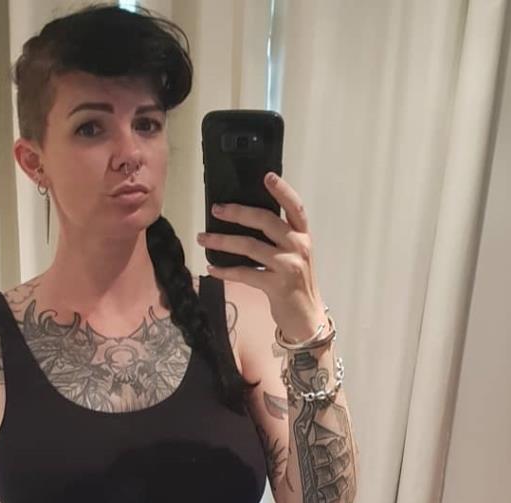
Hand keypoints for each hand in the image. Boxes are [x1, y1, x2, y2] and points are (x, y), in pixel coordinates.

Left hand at [196, 170, 326, 341]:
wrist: (307, 318)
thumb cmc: (296, 285)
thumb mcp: (296, 256)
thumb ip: (280, 239)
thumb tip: (247, 221)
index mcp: (303, 236)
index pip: (295, 207)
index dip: (282, 190)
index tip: (266, 176)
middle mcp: (298, 247)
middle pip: (265, 220)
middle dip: (237, 212)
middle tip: (217, 209)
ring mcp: (288, 266)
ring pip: (249, 246)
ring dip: (222, 241)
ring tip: (204, 239)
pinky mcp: (276, 285)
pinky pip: (244, 273)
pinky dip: (225, 271)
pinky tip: (212, 268)